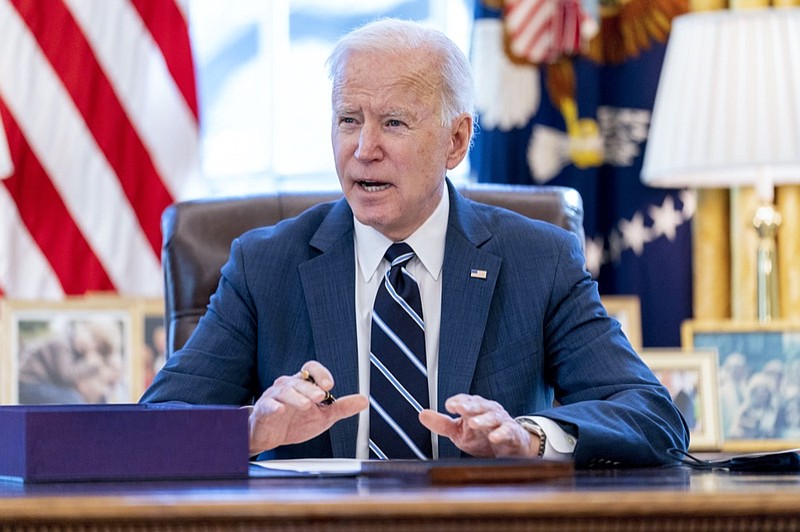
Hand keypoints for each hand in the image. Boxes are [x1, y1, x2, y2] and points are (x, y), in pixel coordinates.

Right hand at [248, 361, 367, 455]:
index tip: (329, 384)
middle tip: (320, 396)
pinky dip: (274, 407)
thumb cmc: (294, 422)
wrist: (270, 436)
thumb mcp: (323, 416)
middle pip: (299, 381)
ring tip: (306, 405)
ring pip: (285, 391)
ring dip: (296, 397)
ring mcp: (274, 397)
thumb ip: (342, 407)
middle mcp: (288, 386)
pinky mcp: (264, 411)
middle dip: (311, 388)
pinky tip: (280, 410)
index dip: (320, 373)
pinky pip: (268, 405)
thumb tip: (363, 400)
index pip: (311, 369)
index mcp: (303, 385)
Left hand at [419, 393, 539, 457]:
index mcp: (475, 408)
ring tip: (474, 423)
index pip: (466, 401)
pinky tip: (495, 437)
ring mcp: (502, 422)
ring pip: (493, 417)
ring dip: (484, 419)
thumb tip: (422, 414)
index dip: (458, 402)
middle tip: (460, 408)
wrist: (510, 450)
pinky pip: (508, 432)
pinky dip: (502, 433)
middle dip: (470, 406)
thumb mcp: (460, 432)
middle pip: (479, 405)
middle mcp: (489, 411)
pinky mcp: (513, 435)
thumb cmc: (483, 438)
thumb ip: (442, 424)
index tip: (449, 405)